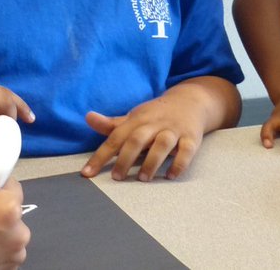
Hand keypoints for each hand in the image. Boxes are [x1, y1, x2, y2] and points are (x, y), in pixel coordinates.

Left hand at [79, 94, 205, 181]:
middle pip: (137, 139)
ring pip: (162, 144)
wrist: (190, 101)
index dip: (100, 155)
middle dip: (126, 158)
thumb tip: (87, 117)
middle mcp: (154, 124)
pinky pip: (187, 150)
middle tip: (117, 177)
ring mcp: (174, 130)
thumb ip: (112, 124)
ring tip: (143, 179)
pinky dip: (179, 163)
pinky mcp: (191, 138)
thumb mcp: (134, 117)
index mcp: (137, 120)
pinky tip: (170, 176)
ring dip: (152, 161)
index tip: (87, 173)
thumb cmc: (156, 115)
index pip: (115, 137)